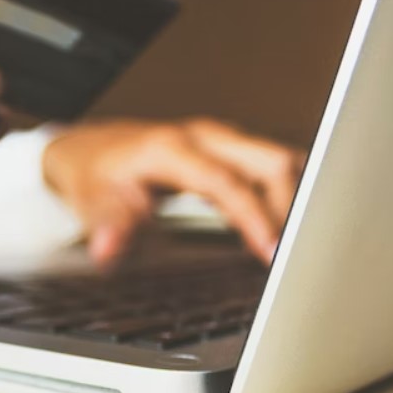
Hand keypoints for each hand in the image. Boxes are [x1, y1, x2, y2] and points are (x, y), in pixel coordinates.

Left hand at [43, 118, 303, 264]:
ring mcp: (220, 140)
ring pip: (279, 161)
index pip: (227, 182)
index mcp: (172, 147)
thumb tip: (107, 250)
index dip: (255, 217)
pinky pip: (272, 169)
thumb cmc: (93, 174)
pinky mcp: (229, 151)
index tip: (273, 253)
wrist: (89, 149)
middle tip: (299, 255)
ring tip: (303, 246)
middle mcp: (203, 137)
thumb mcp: (91, 201)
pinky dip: (287, 196)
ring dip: (296, 200)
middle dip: (293, 206)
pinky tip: (289, 229)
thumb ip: (108, 225)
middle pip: (271, 161)